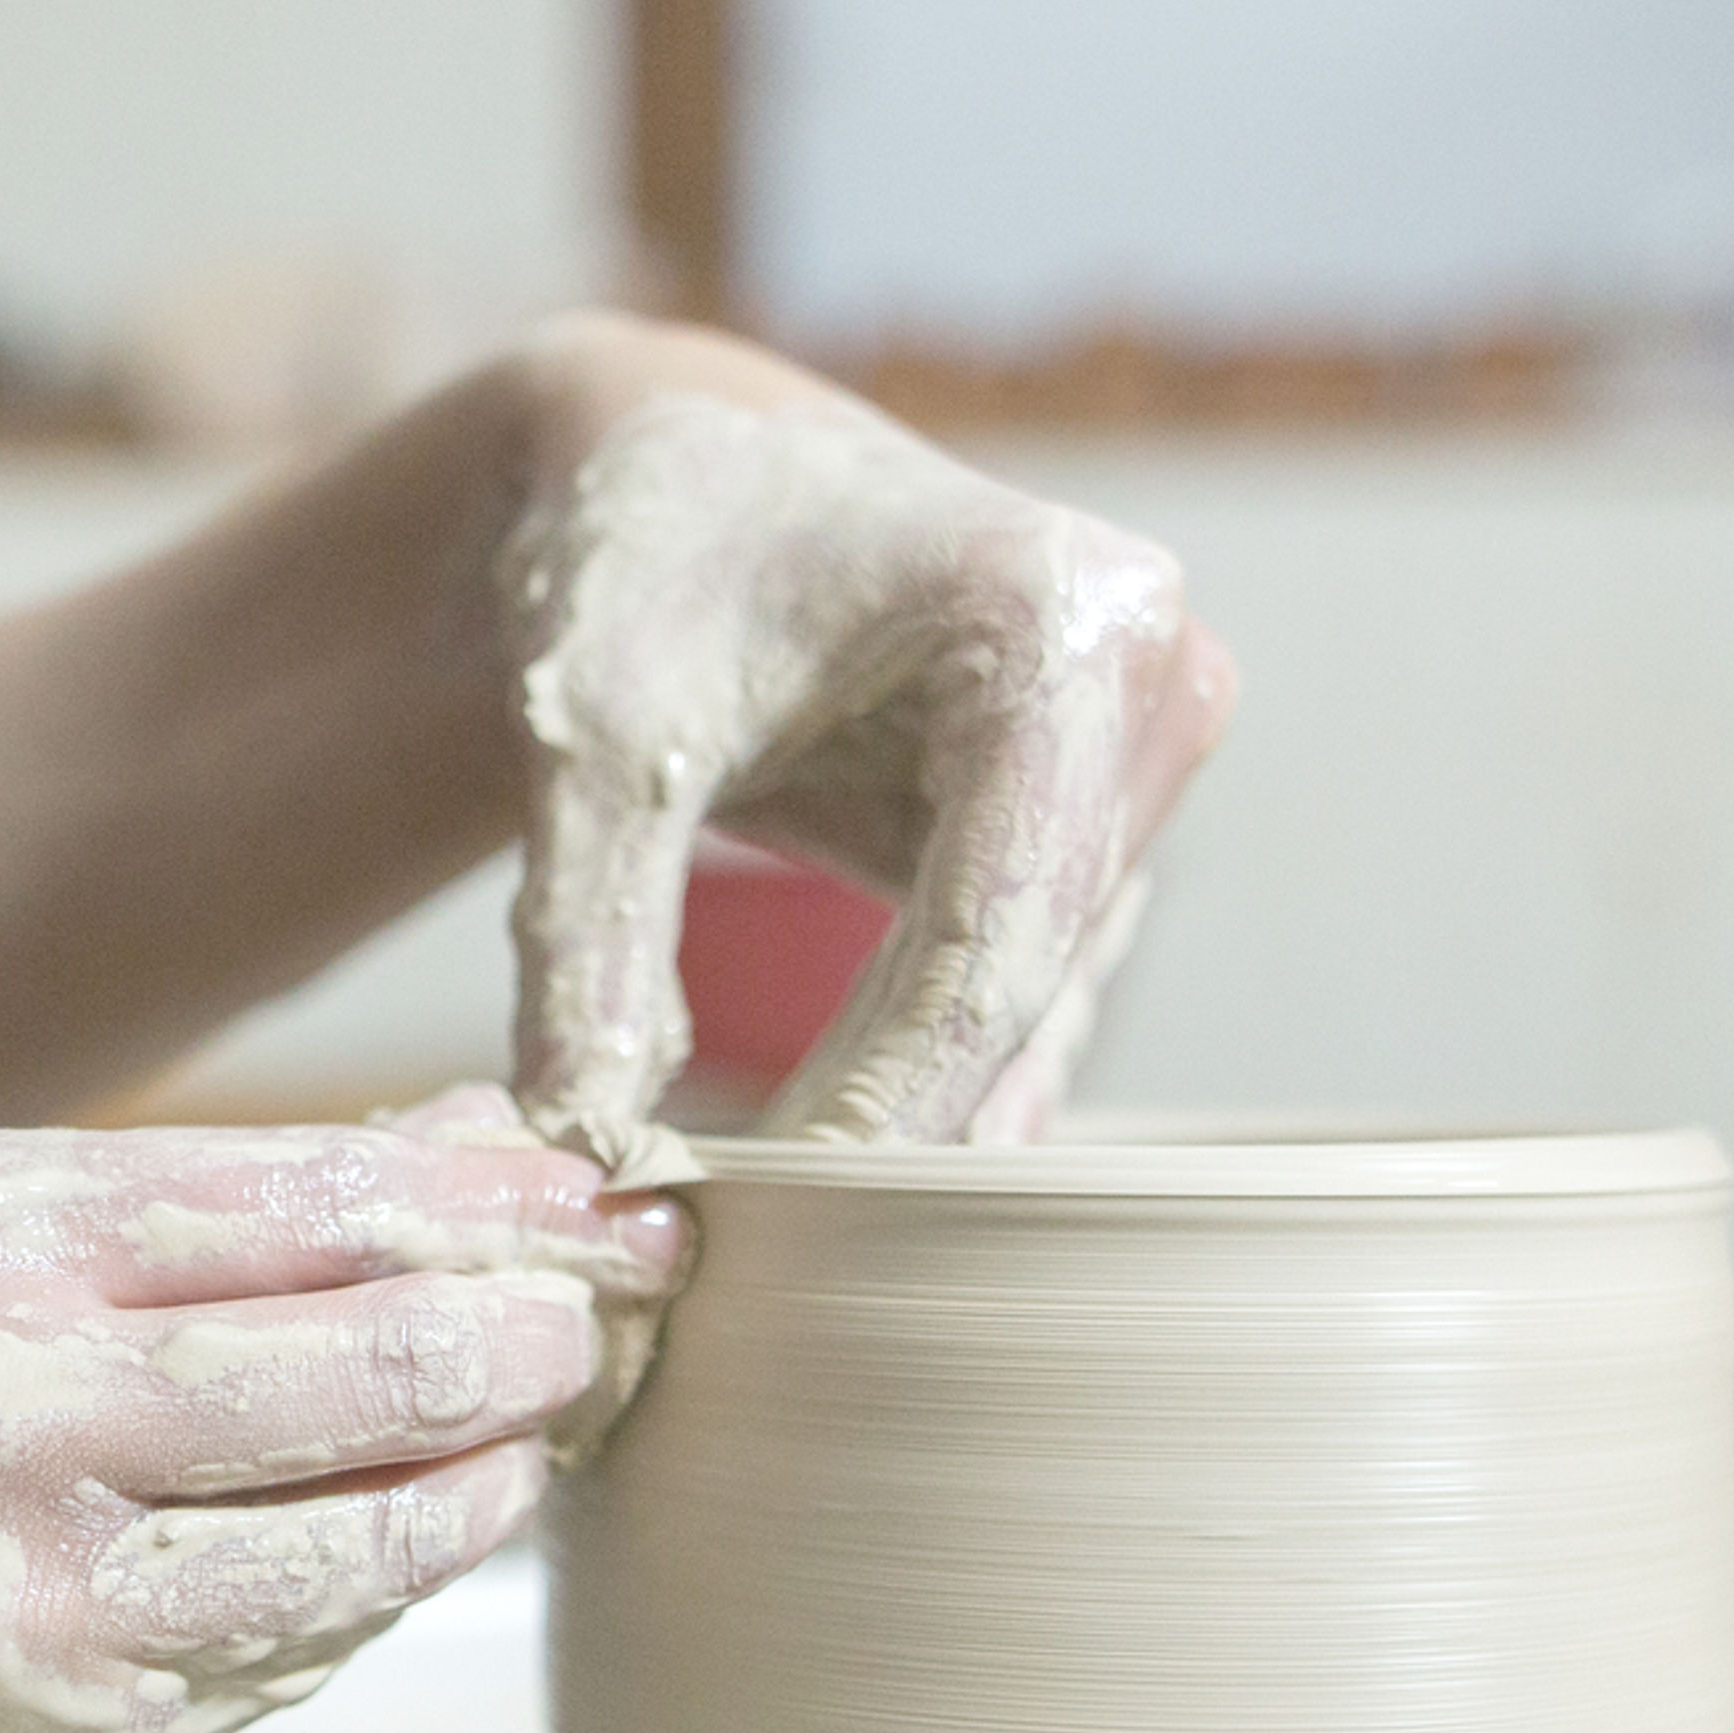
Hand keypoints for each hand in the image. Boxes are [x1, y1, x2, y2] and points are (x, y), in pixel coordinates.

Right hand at [0, 1121, 686, 1732]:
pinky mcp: (68, 1712)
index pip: (295, 1188)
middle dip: (533, 1320)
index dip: (478, 1191)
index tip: (592, 1181)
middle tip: (614, 1305)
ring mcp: (32, 1562)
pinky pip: (304, 1628)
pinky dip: (394, 1576)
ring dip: (498, 1465)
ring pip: (370, 1506)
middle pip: (367, 1338)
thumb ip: (189, 1213)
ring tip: (550, 1423)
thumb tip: (468, 1131)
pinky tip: (436, 1532)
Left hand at [499, 326, 1234, 1177]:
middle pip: (1029, 977)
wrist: (672, 468)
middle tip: (768, 1264)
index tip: (788, 1224)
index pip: (994, 933)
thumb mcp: (591, 738)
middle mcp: (1149, 675)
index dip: (899, 1101)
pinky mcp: (1099, 809)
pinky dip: (932, 1070)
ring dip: (924, 1112)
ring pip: (1038, 997)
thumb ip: (586, 938)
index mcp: (1057, 622)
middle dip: (902, 1122)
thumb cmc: (640, 564)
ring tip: (787, 1238)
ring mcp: (1144, 747)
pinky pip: (1026, 982)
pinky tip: (839, 1172)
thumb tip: (584, 1147)